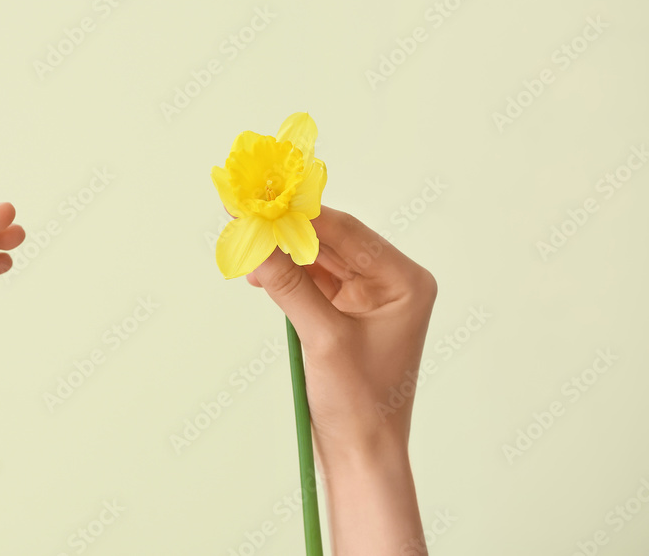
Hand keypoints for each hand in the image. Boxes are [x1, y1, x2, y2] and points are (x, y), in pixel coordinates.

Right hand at [248, 205, 436, 553]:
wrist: (362, 455)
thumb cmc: (361, 404)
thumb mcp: (322, 339)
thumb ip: (289, 286)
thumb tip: (256, 244)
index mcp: (405, 281)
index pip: (348, 232)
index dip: (303, 214)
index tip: (265, 198)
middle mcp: (391, 283)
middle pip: (332, 241)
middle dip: (289, 231)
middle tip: (247, 214)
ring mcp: (368, 298)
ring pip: (318, 259)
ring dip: (283, 253)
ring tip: (246, 242)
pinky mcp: (345, 314)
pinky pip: (312, 281)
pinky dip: (285, 275)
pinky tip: (260, 271)